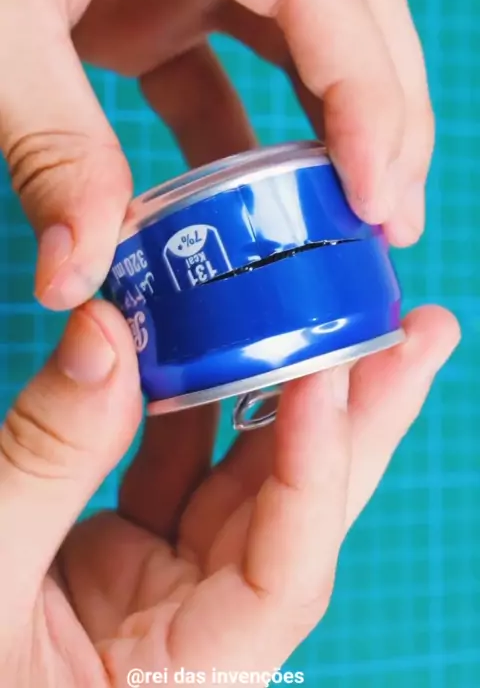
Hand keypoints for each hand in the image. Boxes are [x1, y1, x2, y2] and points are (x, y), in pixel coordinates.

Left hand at [0, 0, 431, 311]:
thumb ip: (48, 144)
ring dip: (339, 123)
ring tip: (360, 210)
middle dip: (385, 111)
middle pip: (348, 2)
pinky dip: (253, 134)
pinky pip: (232, 66)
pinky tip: (262, 197)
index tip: (372, 196)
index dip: (365, 95)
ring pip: (308, 34)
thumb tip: (80, 277)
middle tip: (392, 215)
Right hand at [0, 301, 458, 684]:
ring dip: (286, 392)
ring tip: (339, 317)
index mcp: (185, 677)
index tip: (327, 374)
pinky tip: (214, 342)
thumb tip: (105, 335)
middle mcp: (196, 627)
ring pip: (248, 477)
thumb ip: (42, 462)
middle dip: (362, 416)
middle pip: (299, 511)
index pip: (285, 573)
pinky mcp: (133, 551)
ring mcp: (167, 583)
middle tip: (417, 334)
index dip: (315, 469)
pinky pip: (181, 465)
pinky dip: (192, 399)